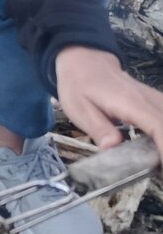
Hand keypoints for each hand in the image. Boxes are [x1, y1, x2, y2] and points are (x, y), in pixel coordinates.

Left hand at [55, 45, 162, 160]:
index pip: (158, 127)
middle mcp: (148, 100)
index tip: (161, 169)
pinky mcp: (155, 103)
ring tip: (157, 167)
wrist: (84, 60)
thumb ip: (99, 128)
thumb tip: (112, 148)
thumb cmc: (79, 84)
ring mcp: (154, 100)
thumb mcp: (79, 108)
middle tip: (158, 172)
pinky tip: (158, 154)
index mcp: (131, 103)